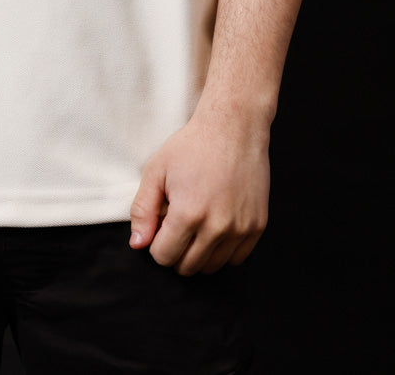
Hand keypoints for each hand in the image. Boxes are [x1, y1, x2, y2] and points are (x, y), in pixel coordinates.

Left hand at [128, 105, 269, 274]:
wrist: (233, 128)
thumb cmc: (191, 146)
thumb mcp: (156, 170)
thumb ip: (143, 210)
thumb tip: (137, 244)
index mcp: (187, 214)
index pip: (164, 257)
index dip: (156, 243)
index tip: (160, 224)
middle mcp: (216, 227)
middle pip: (187, 266)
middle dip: (176, 250)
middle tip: (177, 223)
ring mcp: (240, 229)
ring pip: (212, 266)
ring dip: (199, 253)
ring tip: (196, 223)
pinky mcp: (257, 226)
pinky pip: (236, 258)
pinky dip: (223, 250)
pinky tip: (215, 225)